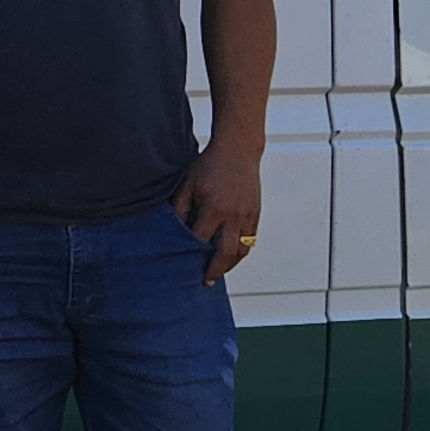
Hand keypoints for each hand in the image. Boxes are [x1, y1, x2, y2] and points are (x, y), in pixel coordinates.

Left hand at [176, 140, 265, 284]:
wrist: (238, 149)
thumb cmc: (211, 164)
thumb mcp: (187, 184)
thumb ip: (179, 209)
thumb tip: (173, 230)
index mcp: (214, 209)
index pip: (201, 241)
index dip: (192, 254)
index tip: (186, 265)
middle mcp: (233, 216)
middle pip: (226, 253)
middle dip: (216, 270)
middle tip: (208, 281)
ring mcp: (247, 215)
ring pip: (242, 250)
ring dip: (231, 264)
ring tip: (220, 270)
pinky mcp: (256, 213)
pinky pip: (251, 239)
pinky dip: (242, 250)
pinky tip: (232, 253)